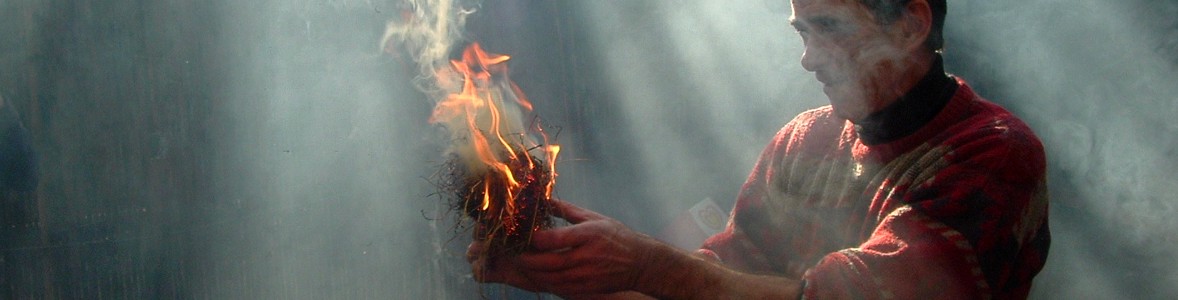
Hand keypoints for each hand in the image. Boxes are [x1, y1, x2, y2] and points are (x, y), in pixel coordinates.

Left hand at [467, 199, 661, 296]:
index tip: (519, 233)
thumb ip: (567, 211)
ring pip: (548, 278)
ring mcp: (584, 276)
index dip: (533, 239)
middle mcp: (585, 257)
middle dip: (524, 258)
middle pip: (546, 262)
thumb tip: (543, 200)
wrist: (640, 264)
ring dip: (530, 272)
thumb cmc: (617, 237)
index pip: (554, 239)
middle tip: (509, 251)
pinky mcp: (584, 289)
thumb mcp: (594, 218)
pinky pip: (556, 288)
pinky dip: (542, 282)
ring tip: (517, 262)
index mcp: (588, 235)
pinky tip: (534, 274)